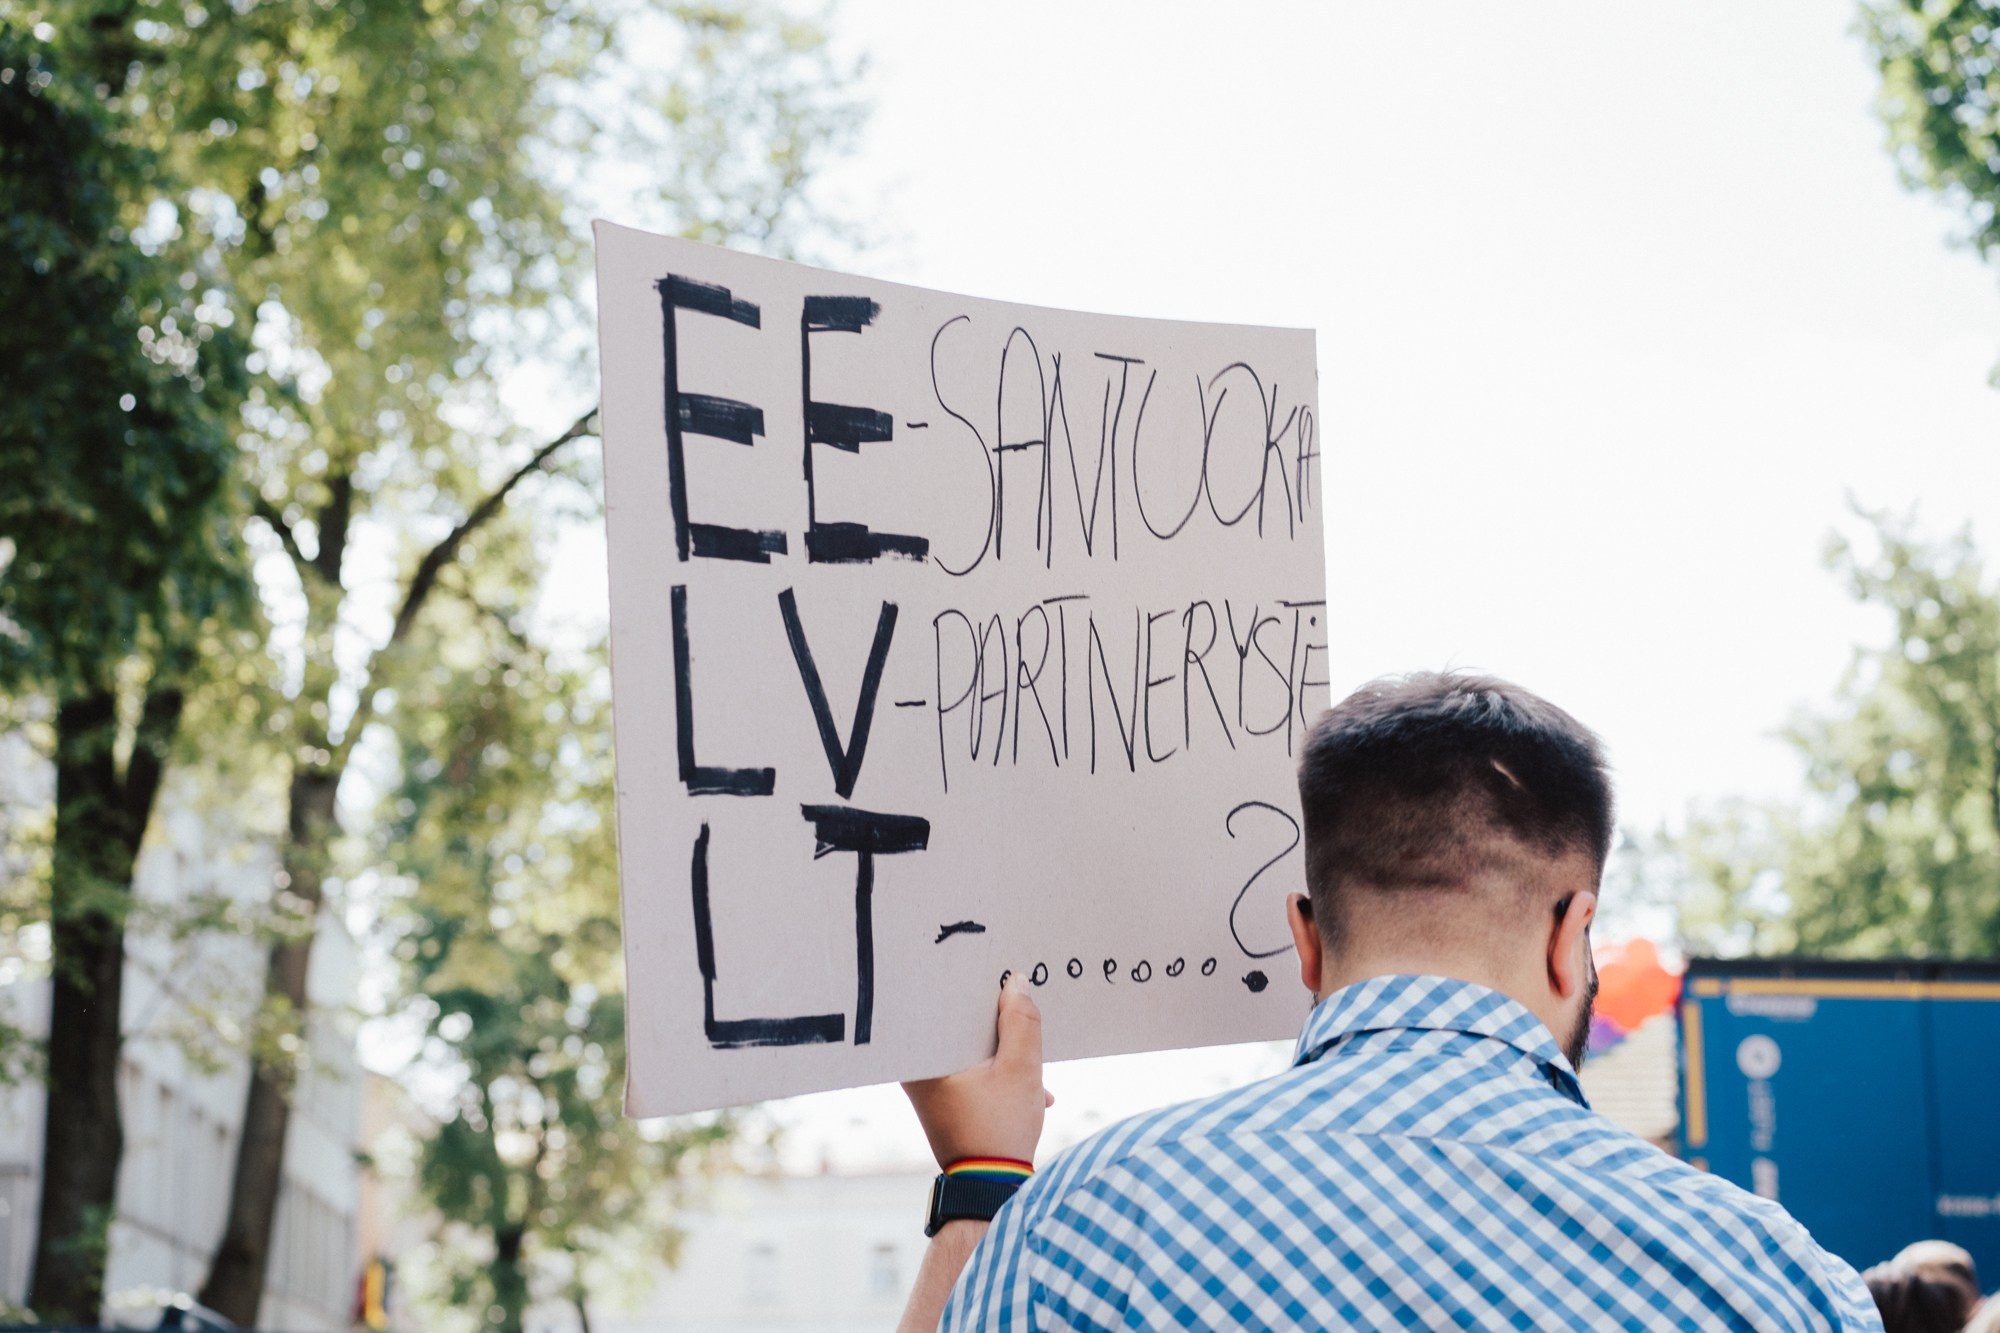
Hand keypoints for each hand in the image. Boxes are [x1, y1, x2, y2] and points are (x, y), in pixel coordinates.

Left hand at [902, 972, 1051, 1167]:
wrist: (989, 1185)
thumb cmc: (1000, 1129)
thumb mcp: (1021, 1070)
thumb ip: (1021, 1022)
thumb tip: (1016, 982)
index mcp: (926, 1058)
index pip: (941, 1002)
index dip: (969, 984)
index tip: (989, 968)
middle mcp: (916, 1069)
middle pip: (952, 1022)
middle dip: (986, 1011)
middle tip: (1009, 990)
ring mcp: (926, 1085)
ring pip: (963, 1045)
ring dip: (994, 1041)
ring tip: (1022, 1032)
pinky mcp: (939, 1098)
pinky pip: (964, 1066)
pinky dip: (990, 1064)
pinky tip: (1021, 1071)